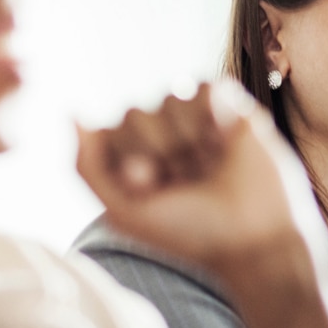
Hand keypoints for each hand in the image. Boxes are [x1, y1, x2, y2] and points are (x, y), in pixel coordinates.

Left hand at [76, 80, 327, 287]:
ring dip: (188, 136)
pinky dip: (212, 114)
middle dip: (158, 149)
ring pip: (170, 97)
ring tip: (210, 164)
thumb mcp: (124, 211)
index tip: (152, 189)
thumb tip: (73, 113)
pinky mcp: (234, 112)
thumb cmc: (191, 234)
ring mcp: (199, 123)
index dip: (128, 159)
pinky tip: (225, 142)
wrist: (254, 239)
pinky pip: (204, 88)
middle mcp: (165, 139)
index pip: (109, 131)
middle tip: (187, 180)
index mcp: (137, 160)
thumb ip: (87, 166)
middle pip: (134, 112)